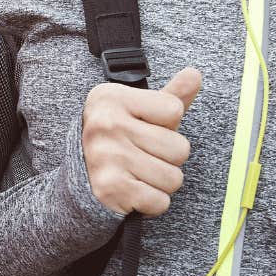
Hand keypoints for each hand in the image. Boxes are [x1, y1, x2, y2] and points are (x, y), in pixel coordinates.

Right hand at [81, 67, 201, 216]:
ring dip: (162, 182)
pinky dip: (152, 202)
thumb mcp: (140, 111)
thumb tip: (195, 74)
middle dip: (169, 158)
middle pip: (180, 148)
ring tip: (139, 174)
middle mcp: (105, 123)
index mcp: (111, 97)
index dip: (167, 125)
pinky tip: (134, 191)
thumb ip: (170, 95)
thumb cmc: (119, 140)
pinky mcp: (110, 188)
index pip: (174, 110)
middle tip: (143, 156)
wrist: (80, 179)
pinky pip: (160, 201)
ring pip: (174, 178)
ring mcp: (106, 156)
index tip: (144, 129)